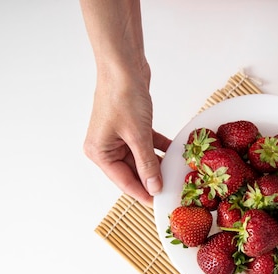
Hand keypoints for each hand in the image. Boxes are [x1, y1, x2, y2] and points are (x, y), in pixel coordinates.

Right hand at [83, 64, 170, 205]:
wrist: (123, 65)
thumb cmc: (123, 96)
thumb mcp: (137, 135)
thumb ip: (147, 163)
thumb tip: (154, 187)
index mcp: (100, 153)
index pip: (125, 182)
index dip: (144, 194)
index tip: (161, 204)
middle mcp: (106, 147)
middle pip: (133, 172)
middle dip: (154, 179)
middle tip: (174, 190)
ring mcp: (118, 137)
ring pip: (142, 159)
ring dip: (158, 164)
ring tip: (177, 174)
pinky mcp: (130, 126)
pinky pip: (146, 144)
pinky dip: (159, 148)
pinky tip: (175, 153)